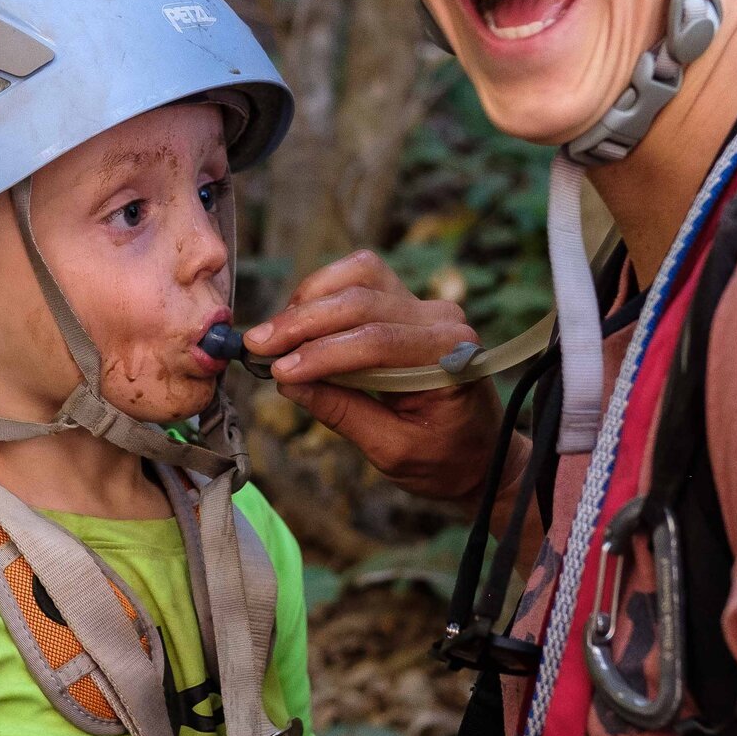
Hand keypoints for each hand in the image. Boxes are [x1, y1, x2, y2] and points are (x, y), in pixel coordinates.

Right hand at [245, 251, 504, 499]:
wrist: (480, 452)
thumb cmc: (444, 460)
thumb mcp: (393, 452)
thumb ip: (342, 413)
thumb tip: (288, 383)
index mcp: (449, 357)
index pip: (376, 341)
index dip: (321, 353)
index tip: (277, 371)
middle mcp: (442, 320)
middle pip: (362, 300)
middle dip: (303, 321)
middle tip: (256, 344)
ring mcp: (427, 306)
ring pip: (360, 276)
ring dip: (311, 299)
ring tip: (276, 333)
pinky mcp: (409, 303)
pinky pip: (363, 279)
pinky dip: (325, 293)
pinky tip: (299, 320)